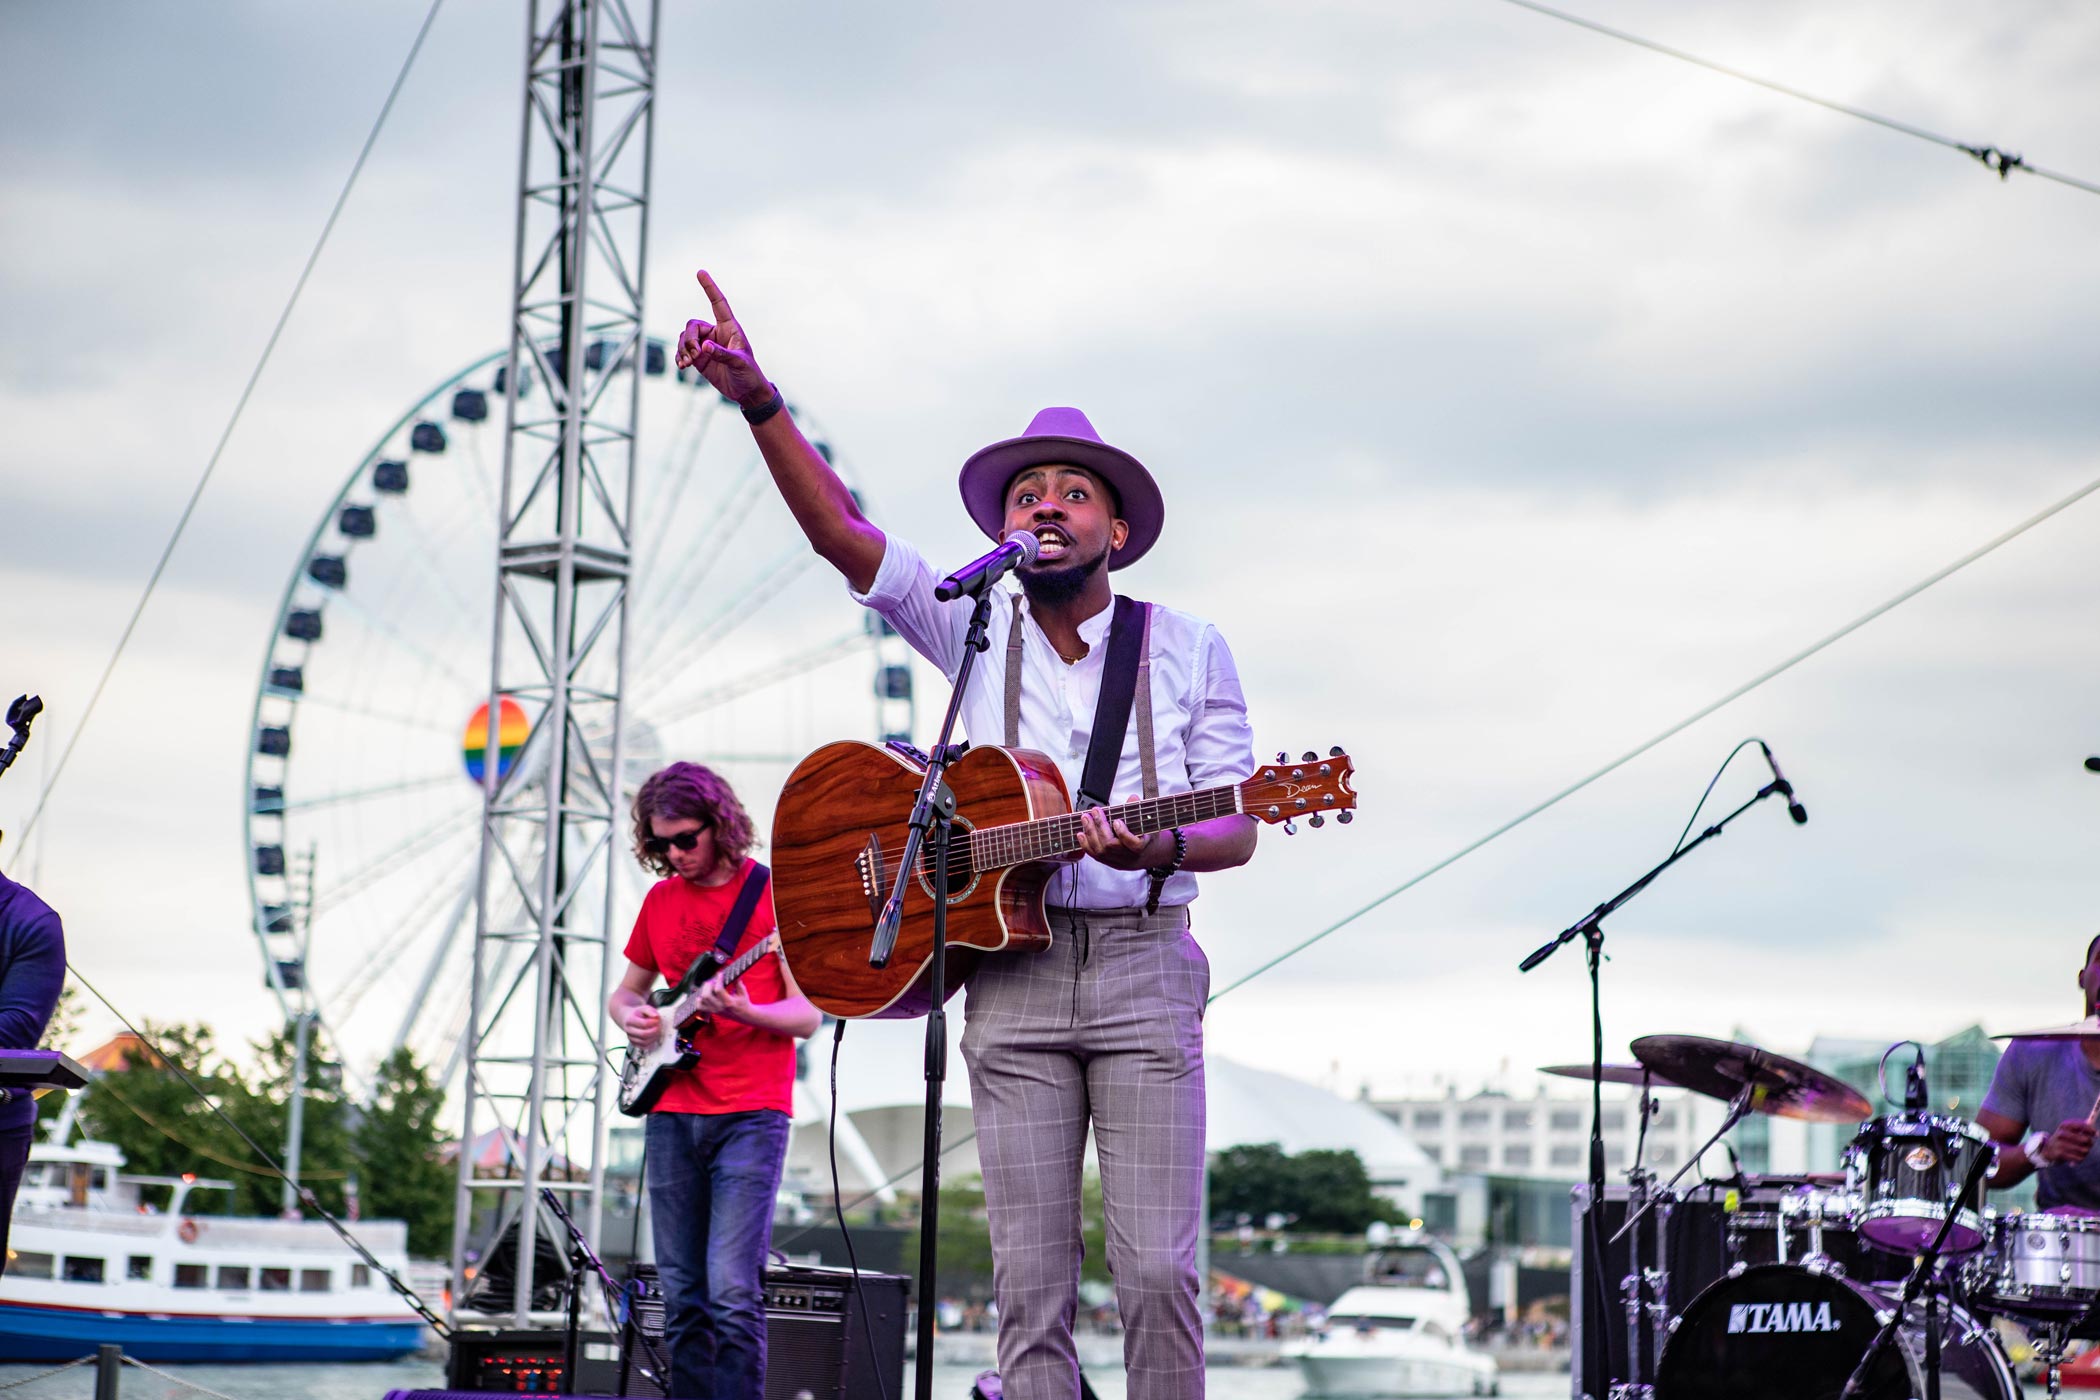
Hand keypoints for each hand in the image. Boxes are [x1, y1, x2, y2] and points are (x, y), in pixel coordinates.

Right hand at [620, 1004, 660, 1041]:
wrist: (628, 1018)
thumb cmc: (638, 1013)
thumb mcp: (644, 1008)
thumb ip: (650, 1011)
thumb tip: (656, 1016)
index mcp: (630, 1020)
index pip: (644, 1024)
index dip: (653, 1023)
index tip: (658, 1020)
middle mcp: (628, 1030)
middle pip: (643, 1034)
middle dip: (654, 1031)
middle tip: (659, 1027)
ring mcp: (630, 1038)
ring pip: (644, 1042)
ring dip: (654, 1037)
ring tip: (657, 1031)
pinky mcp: (633, 1043)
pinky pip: (643, 1046)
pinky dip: (651, 1042)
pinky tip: (653, 1036)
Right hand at [675, 271, 770, 406]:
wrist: (746, 392)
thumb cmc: (749, 374)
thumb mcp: (739, 363)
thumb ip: (723, 354)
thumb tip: (705, 347)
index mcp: (730, 328)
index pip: (718, 304)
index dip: (710, 288)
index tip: (700, 272)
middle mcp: (716, 334)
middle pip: (692, 326)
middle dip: (688, 339)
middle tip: (694, 355)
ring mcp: (706, 346)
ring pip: (684, 339)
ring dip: (682, 349)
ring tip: (687, 363)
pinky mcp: (700, 358)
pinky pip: (683, 351)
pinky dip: (680, 357)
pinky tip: (682, 365)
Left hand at [695, 975, 752, 1020]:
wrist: (744, 1015)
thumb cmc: (743, 1002)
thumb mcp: (742, 992)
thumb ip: (737, 982)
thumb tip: (733, 971)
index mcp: (728, 1002)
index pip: (718, 990)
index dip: (718, 980)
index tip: (720, 973)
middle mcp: (720, 1007)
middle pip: (706, 996)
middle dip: (708, 985)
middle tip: (712, 980)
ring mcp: (715, 1010)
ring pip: (702, 1001)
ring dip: (703, 991)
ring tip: (709, 986)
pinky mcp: (712, 1011)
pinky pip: (700, 1007)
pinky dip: (699, 1000)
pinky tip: (703, 994)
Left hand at [1075, 797, 1167, 871]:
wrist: (1151, 854)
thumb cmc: (1149, 835)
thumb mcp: (1149, 822)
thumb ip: (1139, 810)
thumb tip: (1132, 798)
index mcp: (1143, 847)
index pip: (1133, 844)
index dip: (1123, 833)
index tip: (1117, 820)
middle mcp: (1129, 857)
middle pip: (1111, 846)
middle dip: (1100, 827)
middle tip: (1094, 811)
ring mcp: (1119, 862)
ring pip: (1100, 852)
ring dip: (1090, 833)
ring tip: (1085, 818)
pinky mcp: (1111, 863)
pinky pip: (1095, 856)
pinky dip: (1086, 845)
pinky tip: (1081, 834)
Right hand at [2047, 1120, 2095, 1165]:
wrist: (2048, 1149)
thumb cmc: (2064, 1139)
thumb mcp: (2070, 1130)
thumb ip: (2082, 1128)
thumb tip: (2096, 1133)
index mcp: (2064, 1126)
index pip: (2081, 1126)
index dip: (2090, 1130)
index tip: (2095, 1134)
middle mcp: (2061, 1133)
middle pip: (2086, 1139)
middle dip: (2090, 1143)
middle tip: (2088, 1145)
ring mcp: (2060, 1144)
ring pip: (2084, 1150)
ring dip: (2085, 1152)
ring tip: (2081, 1152)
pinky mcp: (2060, 1154)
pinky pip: (2079, 1158)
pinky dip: (2080, 1159)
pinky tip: (2076, 1157)